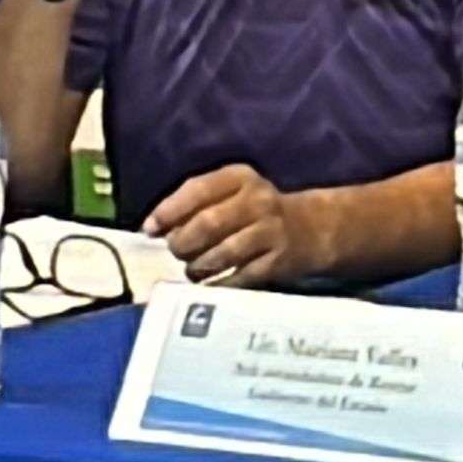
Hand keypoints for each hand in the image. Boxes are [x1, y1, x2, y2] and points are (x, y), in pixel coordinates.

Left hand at [142, 165, 330, 287]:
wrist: (312, 229)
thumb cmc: (256, 212)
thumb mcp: (233, 193)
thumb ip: (196, 204)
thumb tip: (154, 228)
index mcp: (240, 177)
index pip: (198, 190)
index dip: (169, 211)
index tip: (150, 230)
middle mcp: (258, 200)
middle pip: (208, 223)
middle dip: (183, 242)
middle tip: (176, 252)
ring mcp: (270, 231)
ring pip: (223, 253)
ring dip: (198, 266)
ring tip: (192, 270)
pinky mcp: (278, 261)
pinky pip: (240, 277)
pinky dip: (218, 284)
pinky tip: (210, 284)